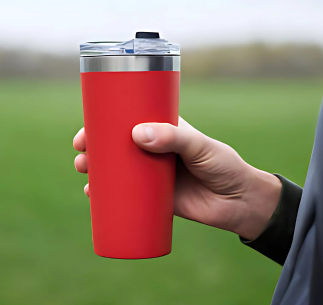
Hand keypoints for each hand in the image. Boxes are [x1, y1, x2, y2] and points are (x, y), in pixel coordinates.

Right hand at [73, 117, 281, 239]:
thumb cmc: (224, 165)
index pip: (127, 120)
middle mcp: (153, 150)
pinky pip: (125, 196)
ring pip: (117, 170)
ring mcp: (152, 175)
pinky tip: (92, 196)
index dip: (103, 123)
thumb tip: (137, 134)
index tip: (86, 129)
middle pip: (115, 146)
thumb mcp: (199, 146)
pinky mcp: (154, 199)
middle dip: (94, 149)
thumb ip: (173, 138)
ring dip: (96, 171)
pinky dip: (106, 196)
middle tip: (81, 155)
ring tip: (84, 174)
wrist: (241, 202)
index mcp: (162, 129)